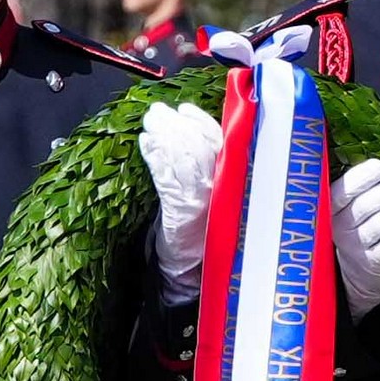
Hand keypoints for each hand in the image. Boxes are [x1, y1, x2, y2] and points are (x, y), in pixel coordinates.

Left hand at [136, 102, 223, 290]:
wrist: (194, 270)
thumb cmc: (202, 230)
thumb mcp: (214, 197)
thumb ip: (211, 168)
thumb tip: (192, 131)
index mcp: (233, 180)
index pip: (220, 142)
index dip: (201, 123)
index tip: (184, 110)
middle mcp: (221, 188)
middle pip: (199, 146)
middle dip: (175, 125)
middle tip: (158, 112)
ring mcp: (203, 201)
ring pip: (182, 158)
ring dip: (163, 136)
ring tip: (150, 124)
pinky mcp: (182, 215)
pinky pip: (167, 179)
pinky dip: (156, 158)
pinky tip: (146, 144)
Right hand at [331, 162, 379, 312]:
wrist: (358, 276)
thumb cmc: (360, 229)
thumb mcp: (352, 209)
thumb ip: (365, 188)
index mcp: (331, 208)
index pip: (341, 192)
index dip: (360, 179)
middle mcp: (339, 228)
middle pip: (366, 206)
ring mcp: (355, 248)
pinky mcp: (373, 263)